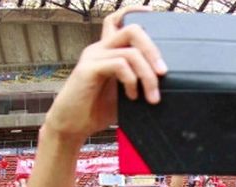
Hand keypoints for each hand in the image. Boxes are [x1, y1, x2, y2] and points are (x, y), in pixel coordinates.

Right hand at [42, 6, 166, 141]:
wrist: (71, 126)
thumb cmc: (97, 110)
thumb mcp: (125, 93)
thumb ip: (139, 82)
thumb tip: (164, 84)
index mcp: (107, 50)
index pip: (117, 19)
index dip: (134, 11)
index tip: (153, 14)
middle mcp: (99, 49)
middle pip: (132, 30)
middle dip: (153, 50)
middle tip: (163, 73)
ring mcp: (93, 57)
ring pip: (130, 52)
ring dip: (147, 75)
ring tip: (152, 97)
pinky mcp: (88, 69)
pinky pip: (119, 65)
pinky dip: (131, 80)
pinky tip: (132, 97)